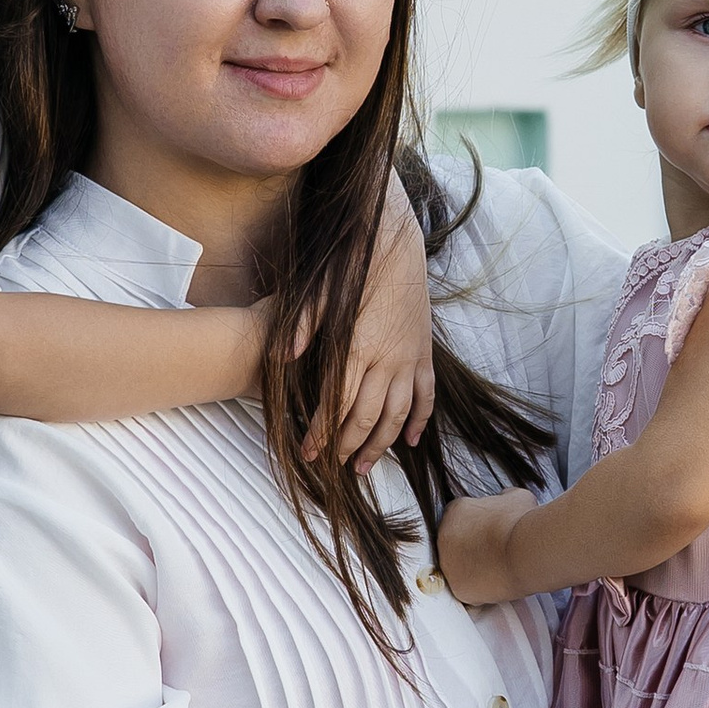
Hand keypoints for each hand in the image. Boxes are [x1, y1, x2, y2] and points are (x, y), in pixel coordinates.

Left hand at [302, 195, 436, 471]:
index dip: (323, 430)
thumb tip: (282, 356)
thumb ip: (303, 324)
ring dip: (381, 443)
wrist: (397, 240)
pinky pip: (426, 395)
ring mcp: (411, 356)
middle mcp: (390, 357)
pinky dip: (419, 420)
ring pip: (399, 413)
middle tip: (331, 467)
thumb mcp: (322, 287)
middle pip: (369, 415)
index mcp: (360, 345)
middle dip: (348, 445)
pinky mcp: (424, 351)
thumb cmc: (356, 262)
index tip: (308, 452)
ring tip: (362, 467)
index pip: (339, 401)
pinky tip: (409, 441)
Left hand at [438, 489, 535, 606]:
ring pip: (460, 570)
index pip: (459, 519)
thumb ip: (502, 499)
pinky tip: (496, 584)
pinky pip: (468, 591)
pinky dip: (480, 590)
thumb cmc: (521, 522)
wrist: (526, 550)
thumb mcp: (514, 497)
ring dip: (475, 570)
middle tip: (494, 553)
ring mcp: (448, 565)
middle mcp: (444, 537)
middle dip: (473, 549)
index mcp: (454, 512)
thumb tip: (505, 499)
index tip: (490, 534)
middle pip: (455, 546)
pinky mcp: (458, 588)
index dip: (477, 527)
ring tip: (498, 570)